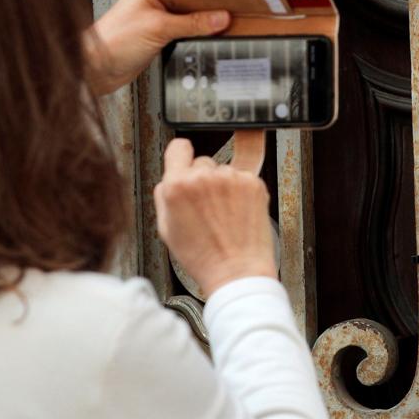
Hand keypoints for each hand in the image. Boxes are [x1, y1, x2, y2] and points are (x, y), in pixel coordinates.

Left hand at [87, 0, 229, 94]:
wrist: (98, 68)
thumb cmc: (112, 41)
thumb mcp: (158, 28)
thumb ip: (193, 24)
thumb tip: (220, 18)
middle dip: (211, 1)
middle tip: (234, 4)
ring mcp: (160, 14)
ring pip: (191, 12)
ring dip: (205, 19)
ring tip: (226, 19)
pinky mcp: (162, 32)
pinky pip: (187, 28)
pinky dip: (199, 32)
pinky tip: (211, 33)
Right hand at [154, 138, 275, 297]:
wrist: (237, 271)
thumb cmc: (203, 257)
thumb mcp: (166, 229)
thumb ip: (164, 195)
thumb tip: (169, 179)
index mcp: (178, 185)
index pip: (178, 147)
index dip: (180, 156)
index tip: (184, 160)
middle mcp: (205, 177)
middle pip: (202, 162)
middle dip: (202, 180)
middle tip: (206, 207)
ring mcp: (231, 178)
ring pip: (223, 171)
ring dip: (223, 186)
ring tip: (223, 215)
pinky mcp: (253, 183)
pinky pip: (243, 178)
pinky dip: (241, 191)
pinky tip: (237, 213)